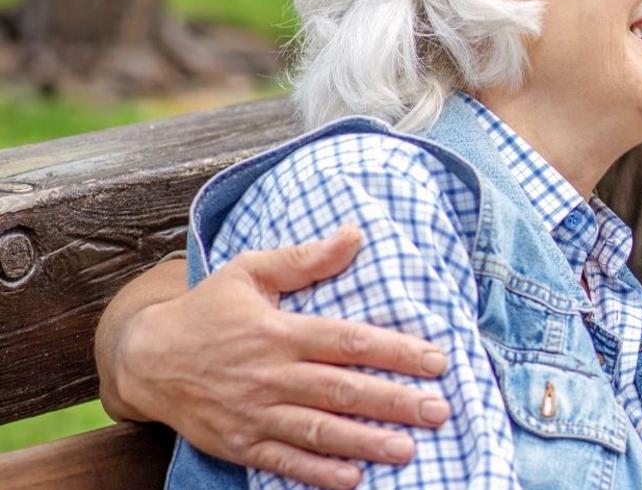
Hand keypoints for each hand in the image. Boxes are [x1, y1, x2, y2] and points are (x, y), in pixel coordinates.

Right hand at [110, 226, 451, 488]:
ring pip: (318, 430)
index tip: (436, 361)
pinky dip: (317, 472)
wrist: (143, 358)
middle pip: (342, 390)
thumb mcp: (248, 272)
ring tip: (409, 450)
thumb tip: (354, 235)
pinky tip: (352, 479)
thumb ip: (304, 258)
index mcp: (279, 332)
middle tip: (440, 411)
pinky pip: (283, 461)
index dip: (396, 352)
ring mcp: (254, 413)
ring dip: (365, 442)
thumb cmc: (206, 310)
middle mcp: (270, 374)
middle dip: (394, 402)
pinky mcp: (239, 442)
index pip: (348, 342)